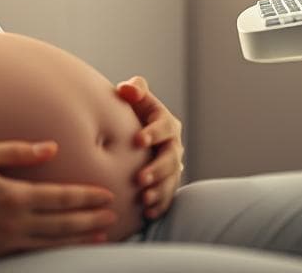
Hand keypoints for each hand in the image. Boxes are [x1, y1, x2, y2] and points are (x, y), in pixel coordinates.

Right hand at [0, 140, 115, 262]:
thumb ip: (17, 151)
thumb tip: (51, 148)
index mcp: (13, 195)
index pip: (60, 197)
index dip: (86, 196)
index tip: (106, 194)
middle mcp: (14, 221)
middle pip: (64, 222)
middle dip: (91, 218)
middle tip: (114, 215)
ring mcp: (6, 241)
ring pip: (53, 242)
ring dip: (80, 237)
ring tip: (102, 234)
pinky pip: (34, 253)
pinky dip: (56, 250)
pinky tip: (67, 247)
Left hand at [115, 75, 183, 220]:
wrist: (135, 134)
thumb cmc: (132, 111)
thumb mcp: (134, 98)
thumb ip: (134, 90)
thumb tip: (128, 89)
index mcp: (166, 123)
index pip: (164, 127)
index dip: (153, 133)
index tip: (137, 141)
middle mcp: (173, 145)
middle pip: (170, 158)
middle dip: (156, 169)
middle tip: (139, 179)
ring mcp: (172, 166)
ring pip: (171, 180)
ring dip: (159, 190)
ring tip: (145, 199)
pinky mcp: (167, 183)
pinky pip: (168, 196)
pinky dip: (160, 205)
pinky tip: (148, 213)